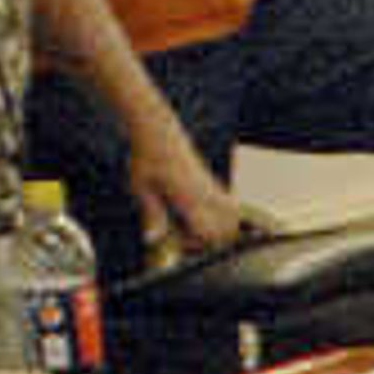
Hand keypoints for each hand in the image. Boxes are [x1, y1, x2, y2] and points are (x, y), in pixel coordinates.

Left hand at [126, 133, 244, 257]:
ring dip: (219, 228)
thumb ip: (151, 215)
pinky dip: (221, 216)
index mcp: (188, 195)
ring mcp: (212, 187)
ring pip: (232, 217)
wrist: (158, 130)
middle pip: (226, 229)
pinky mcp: (212, 183)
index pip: (206, 231)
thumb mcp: (141, 187)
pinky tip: (198, 212)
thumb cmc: (147, 157)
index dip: (195, 243)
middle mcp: (205, 192)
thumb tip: (152, 240)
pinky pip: (229, 206)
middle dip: (210, 240)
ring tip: (194, 224)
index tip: (177, 238)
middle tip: (186, 234)